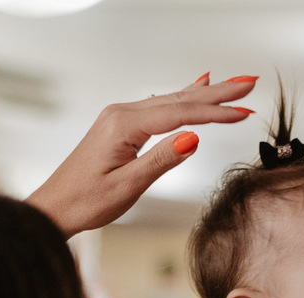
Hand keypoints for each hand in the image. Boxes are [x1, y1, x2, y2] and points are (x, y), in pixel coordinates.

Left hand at [29, 74, 256, 235]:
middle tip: (249, 84)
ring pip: (171, 101)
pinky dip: (182, 99)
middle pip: (179, 100)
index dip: (216, 113)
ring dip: (204, 94)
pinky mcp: (120, 126)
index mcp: (125, 126)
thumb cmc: (86, 201)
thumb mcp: (128, 186)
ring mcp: (120, 117)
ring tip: (231, 86)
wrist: (55, 207)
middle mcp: (122, 114)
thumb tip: (193, 137)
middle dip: (217, 93)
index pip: (181, 115)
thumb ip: (161, 159)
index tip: (245, 111)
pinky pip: (158, 107)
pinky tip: (194, 88)